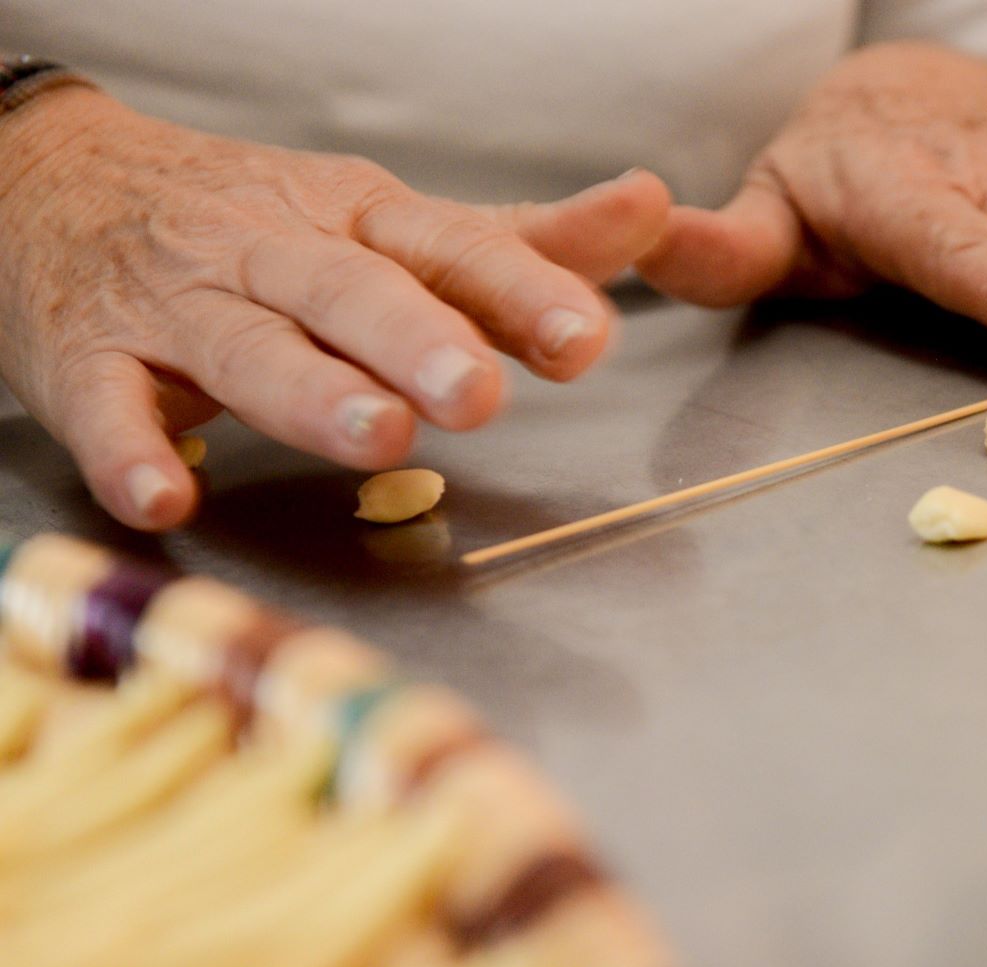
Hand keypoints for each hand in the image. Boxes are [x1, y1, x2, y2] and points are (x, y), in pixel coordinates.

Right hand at [0, 87, 671, 529]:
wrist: (51, 177)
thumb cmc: (255, 224)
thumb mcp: (388, 222)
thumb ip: (519, 243)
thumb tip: (653, 210)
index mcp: (358, 222)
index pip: (449, 249)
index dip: (520, 291)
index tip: (587, 337)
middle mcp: (274, 255)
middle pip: (350, 291)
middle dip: (420, 338)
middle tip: (482, 390)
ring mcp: (178, 306)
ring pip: (247, 345)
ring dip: (312, 391)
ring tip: (379, 432)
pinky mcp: (88, 357)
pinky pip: (106, 404)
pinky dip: (129, 449)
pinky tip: (166, 496)